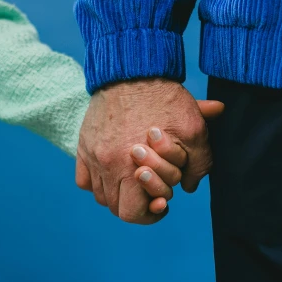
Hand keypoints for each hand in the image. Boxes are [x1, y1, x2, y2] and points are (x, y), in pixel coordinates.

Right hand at [75, 78, 222, 223]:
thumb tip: (190, 187)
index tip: (163, 203)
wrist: (133, 68)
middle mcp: (105, 165)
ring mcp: (91, 155)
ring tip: (135, 181)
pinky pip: (83, 180)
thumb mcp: (194, 130)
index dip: (151, 213)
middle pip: (115, 208)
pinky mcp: (83, 145)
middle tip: (151, 193)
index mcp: (130, 167)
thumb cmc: (165, 98)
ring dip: (119, 194)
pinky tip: (114, 172)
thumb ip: (199, 164)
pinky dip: (97, 181)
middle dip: (136, 205)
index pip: (132, 213)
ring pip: (100, 196)